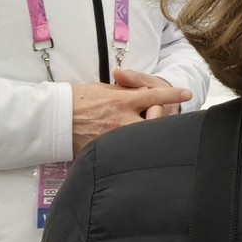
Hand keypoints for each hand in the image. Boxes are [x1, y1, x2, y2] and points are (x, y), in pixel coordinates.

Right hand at [70, 78, 191, 155]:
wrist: (54, 118)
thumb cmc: (78, 99)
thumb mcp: (104, 90)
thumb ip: (126, 93)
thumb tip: (144, 95)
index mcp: (122, 101)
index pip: (154, 96)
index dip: (173, 94)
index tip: (187, 93)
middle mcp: (121, 120)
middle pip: (154, 123)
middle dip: (161, 121)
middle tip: (163, 119)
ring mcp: (114, 137)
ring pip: (141, 139)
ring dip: (147, 136)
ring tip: (154, 138)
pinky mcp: (105, 150)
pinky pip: (124, 150)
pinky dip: (131, 148)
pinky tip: (134, 151)